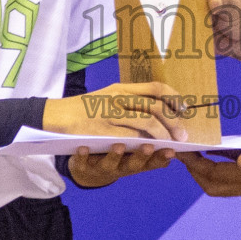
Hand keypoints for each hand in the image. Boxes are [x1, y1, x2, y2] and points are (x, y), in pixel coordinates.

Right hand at [42, 81, 189, 142]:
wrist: (54, 116)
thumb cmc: (84, 109)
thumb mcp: (107, 97)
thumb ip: (129, 100)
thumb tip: (158, 106)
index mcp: (120, 88)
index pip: (155, 88)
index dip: (174, 98)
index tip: (186, 108)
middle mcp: (117, 98)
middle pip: (154, 108)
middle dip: (172, 123)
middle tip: (182, 135)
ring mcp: (109, 114)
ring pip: (145, 125)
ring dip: (162, 136)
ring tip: (171, 145)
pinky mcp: (101, 132)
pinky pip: (128, 139)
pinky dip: (143, 146)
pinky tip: (152, 151)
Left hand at [67, 143, 176, 188]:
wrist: (88, 170)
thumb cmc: (118, 154)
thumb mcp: (136, 151)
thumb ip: (152, 140)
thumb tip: (180, 129)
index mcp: (136, 162)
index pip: (153, 161)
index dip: (162, 156)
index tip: (173, 150)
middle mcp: (121, 167)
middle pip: (134, 164)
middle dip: (142, 156)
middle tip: (148, 146)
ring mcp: (102, 167)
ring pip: (110, 164)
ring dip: (115, 156)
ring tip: (119, 146)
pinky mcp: (83, 166)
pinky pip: (82, 163)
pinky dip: (82, 156)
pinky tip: (82, 148)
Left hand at [180, 138, 240, 197]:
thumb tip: (239, 160)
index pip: (215, 174)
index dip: (195, 164)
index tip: (181, 149)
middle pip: (212, 185)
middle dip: (194, 170)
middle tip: (183, 151)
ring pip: (221, 186)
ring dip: (205, 172)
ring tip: (195, 153)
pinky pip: (233, 182)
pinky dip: (219, 171)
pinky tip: (219, 155)